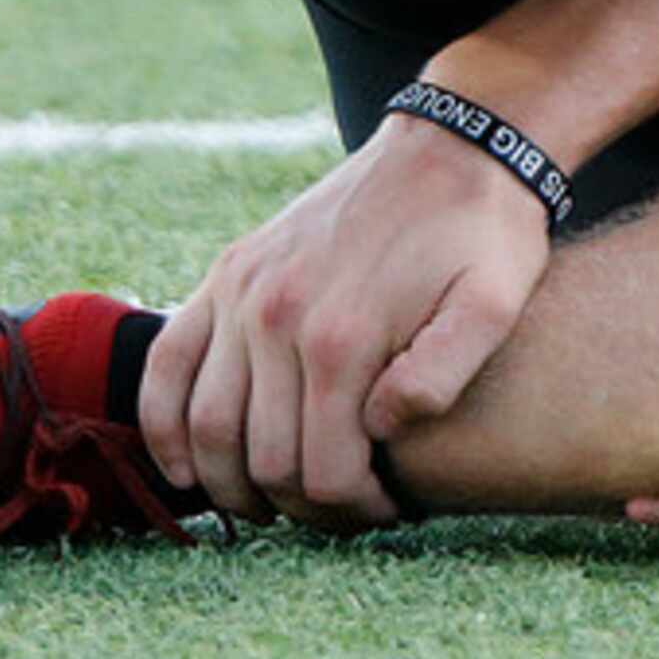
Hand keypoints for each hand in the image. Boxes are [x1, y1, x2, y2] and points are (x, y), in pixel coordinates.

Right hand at [138, 119, 550, 527]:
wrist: (454, 148)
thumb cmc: (485, 236)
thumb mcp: (494, 304)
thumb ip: (444, 373)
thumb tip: (379, 426)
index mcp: (342, 338)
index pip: (324, 471)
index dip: (353, 510)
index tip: (386, 509)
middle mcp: (276, 318)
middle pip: (264, 460)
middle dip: (301, 506)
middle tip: (340, 510)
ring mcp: (242, 294)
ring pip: (206, 427)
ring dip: (231, 483)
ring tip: (275, 501)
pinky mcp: (227, 274)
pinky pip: (166, 365)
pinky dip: (163, 426)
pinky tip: (186, 466)